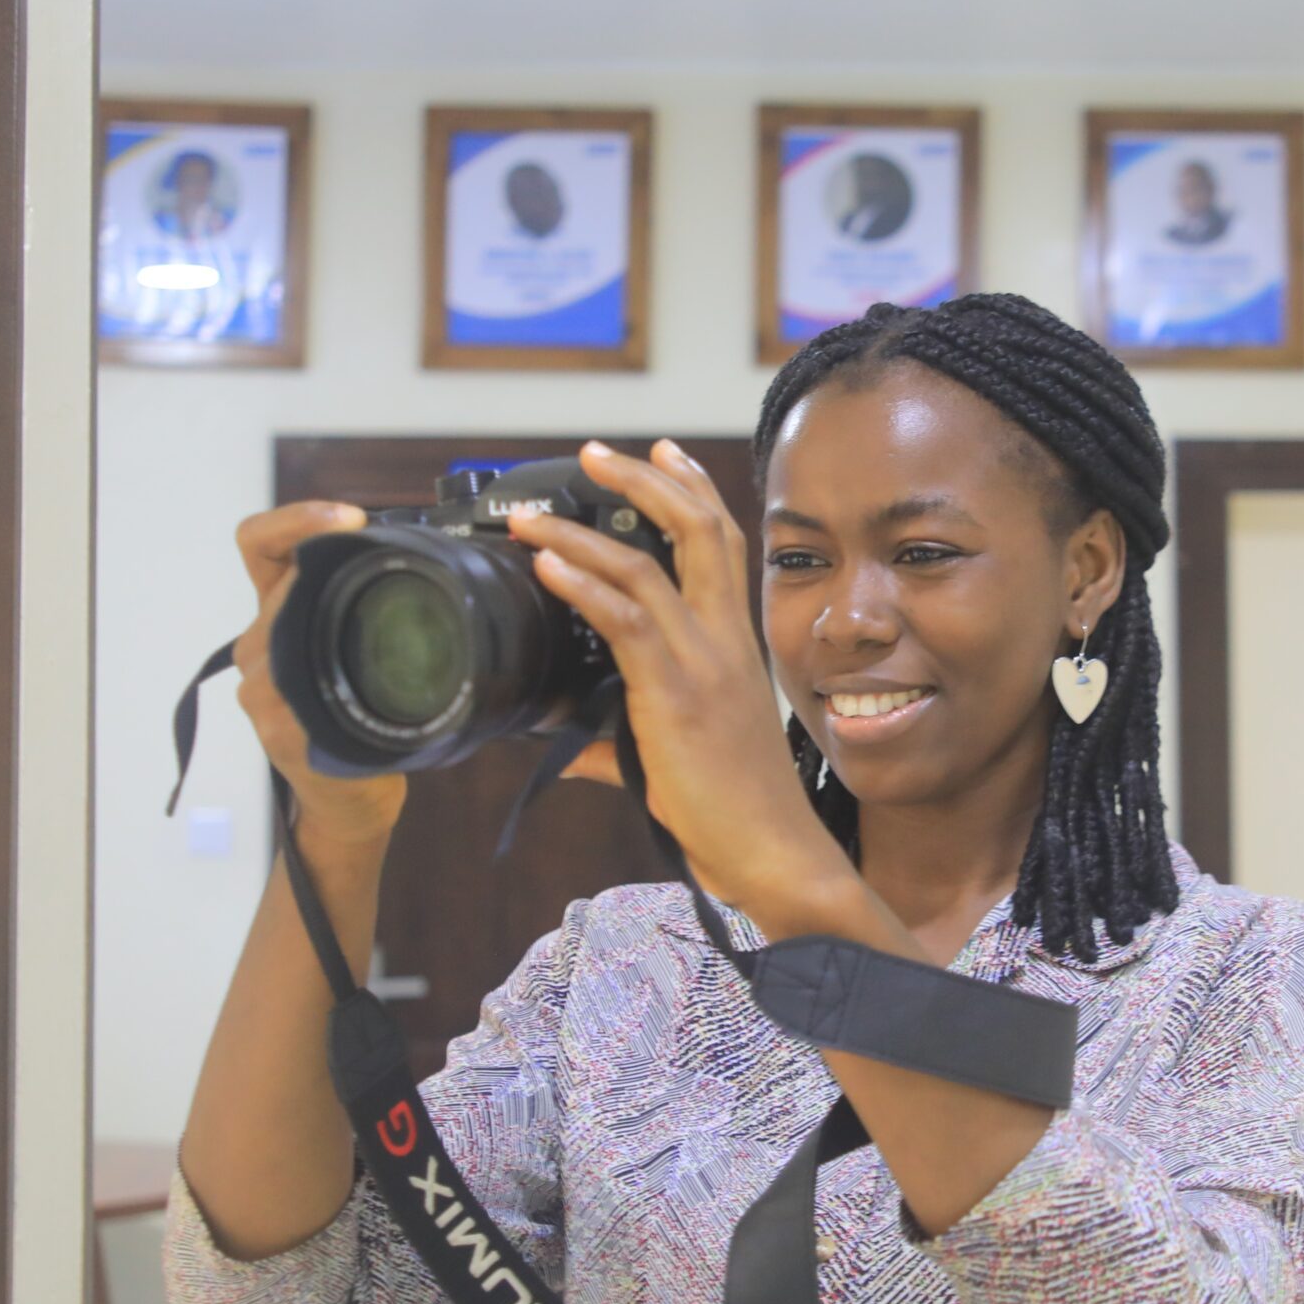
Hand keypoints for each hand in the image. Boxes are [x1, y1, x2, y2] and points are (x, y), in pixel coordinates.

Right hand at [230, 501, 408, 846]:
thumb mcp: (359, 652)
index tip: (351, 518)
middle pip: (284, 579)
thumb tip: (434, 560)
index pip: (261, 544)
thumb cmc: (363, 724)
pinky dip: (334, 679)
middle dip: (336, 570)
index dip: (296, 519)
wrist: (348, 803)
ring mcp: (260, 686)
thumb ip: (367, 608)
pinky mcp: (275, 725)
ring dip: (336, 620)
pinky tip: (361, 690)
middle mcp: (259, 646)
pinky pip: (297, 687)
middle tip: (397, 576)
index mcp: (280, 614)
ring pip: (285, 627)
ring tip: (384, 641)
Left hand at [507, 440, 845, 911]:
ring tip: (531, 517)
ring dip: (579, 532)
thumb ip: (624, 744)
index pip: (722, 544)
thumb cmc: (737, 811)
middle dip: (643, 480)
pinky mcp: (673, 693)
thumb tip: (574, 749)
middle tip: (593, 454)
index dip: (692, 489)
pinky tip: (547, 564)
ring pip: (646, 565)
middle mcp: (725, 641)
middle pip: (696, 529)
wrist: (772, 851)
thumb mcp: (681, 761)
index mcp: (734, 646)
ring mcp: (702, 662)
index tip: (661, 452)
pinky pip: (625, 620)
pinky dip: (582, 583)